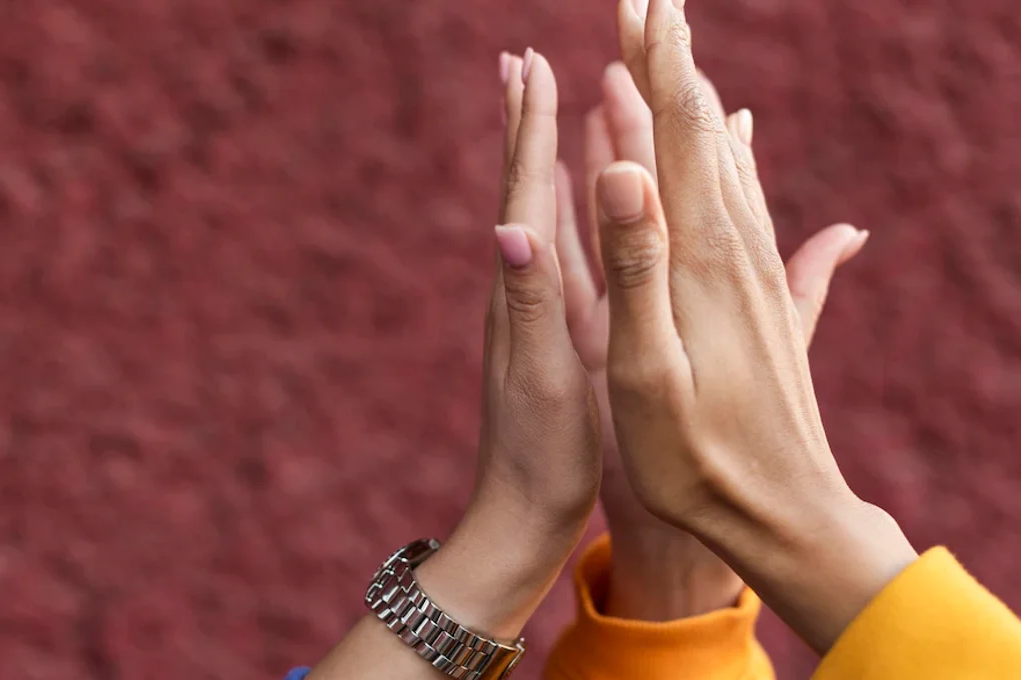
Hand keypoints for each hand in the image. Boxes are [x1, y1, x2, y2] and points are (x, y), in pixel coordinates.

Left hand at [305, 49, 600, 679]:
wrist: (520, 518)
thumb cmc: (540, 457)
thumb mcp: (544, 378)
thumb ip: (530, 303)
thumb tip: (508, 227)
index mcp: (521, 293)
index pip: (525, 191)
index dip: (531, 127)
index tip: (532, 62)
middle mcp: (518, 290)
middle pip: (521, 186)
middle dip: (524, 123)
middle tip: (520, 60)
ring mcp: (530, 310)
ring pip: (535, 211)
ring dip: (536, 154)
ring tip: (537, 108)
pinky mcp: (547, 333)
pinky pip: (553, 249)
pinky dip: (557, 208)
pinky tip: (560, 202)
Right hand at [592, 0, 916, 649]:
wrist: (783, 514)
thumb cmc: (696, 458)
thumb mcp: (645, 368)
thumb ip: (634, 265)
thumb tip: (619, 166)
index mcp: (699, 259)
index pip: (673, 136)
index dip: (655, 65)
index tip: (636, 3)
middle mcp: (736, 251)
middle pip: (700, 131)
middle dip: (671, 61)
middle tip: (647, 0)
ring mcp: (755, 272)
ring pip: (721, 160)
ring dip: (692, 99)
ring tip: (674, 53)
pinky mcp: (762, 296)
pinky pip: (740, 199)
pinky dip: (723, 153)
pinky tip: (732, 141)